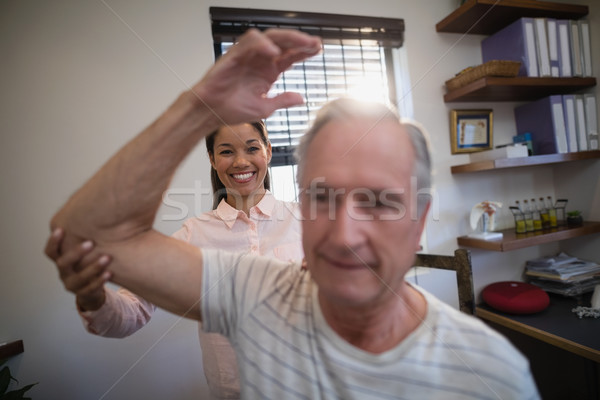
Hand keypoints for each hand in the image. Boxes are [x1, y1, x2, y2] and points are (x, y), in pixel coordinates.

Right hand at [45, 229, 111, 310]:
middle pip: (62, 263)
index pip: (50, 251)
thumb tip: (94, 206)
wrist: (92, 287)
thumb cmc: (88, 261)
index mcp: (60, 260)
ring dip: (93, 267)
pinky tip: (109, 272)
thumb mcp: (84, 248)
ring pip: (79, 277)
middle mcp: (63, 272)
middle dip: (76, 253)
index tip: (61, 229)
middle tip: (90, 242)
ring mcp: (72, 284)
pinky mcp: (83, 293)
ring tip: (107, 257)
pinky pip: (90, 288)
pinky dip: (99, 280)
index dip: (54, 241)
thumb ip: (85, 234)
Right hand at [191, 28, 320, 124]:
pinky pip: (250, 42)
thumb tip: (301, 98)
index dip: (304, 51)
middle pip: (283, 43)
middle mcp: (259, 60)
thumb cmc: (232, 109)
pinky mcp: (234, 55)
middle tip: (315, 44)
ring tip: (302, 43)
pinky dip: (263, 44)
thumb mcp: (264, 108)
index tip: (318, 50)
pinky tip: (275, 52)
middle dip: (300, 41)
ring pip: (270, 37)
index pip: (289, 56)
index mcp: (268, 71)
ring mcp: (248, 56)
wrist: (211, 112)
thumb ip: (282, 101)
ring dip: (287, 38)